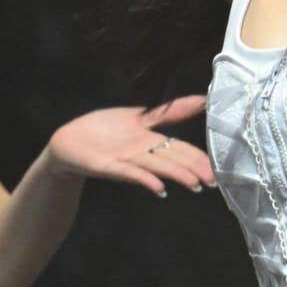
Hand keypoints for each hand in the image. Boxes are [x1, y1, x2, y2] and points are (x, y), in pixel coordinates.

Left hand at [47, 96, 215, 195]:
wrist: (69, 141)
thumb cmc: (105, 129)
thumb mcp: (141, 117)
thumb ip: (170, 111)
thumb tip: (202, 100)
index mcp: (151, 141)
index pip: (181, 149)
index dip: (199, 158)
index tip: (217, 169)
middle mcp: (142, 153)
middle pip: (172, 159)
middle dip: (193, 169)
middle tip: (212, 181)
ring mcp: (126, 160)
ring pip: (156, 166)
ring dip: (176, 175)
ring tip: (195, 184)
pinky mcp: (107, 166)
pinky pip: (128, 172)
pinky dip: (144, 179)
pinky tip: (159, 187)